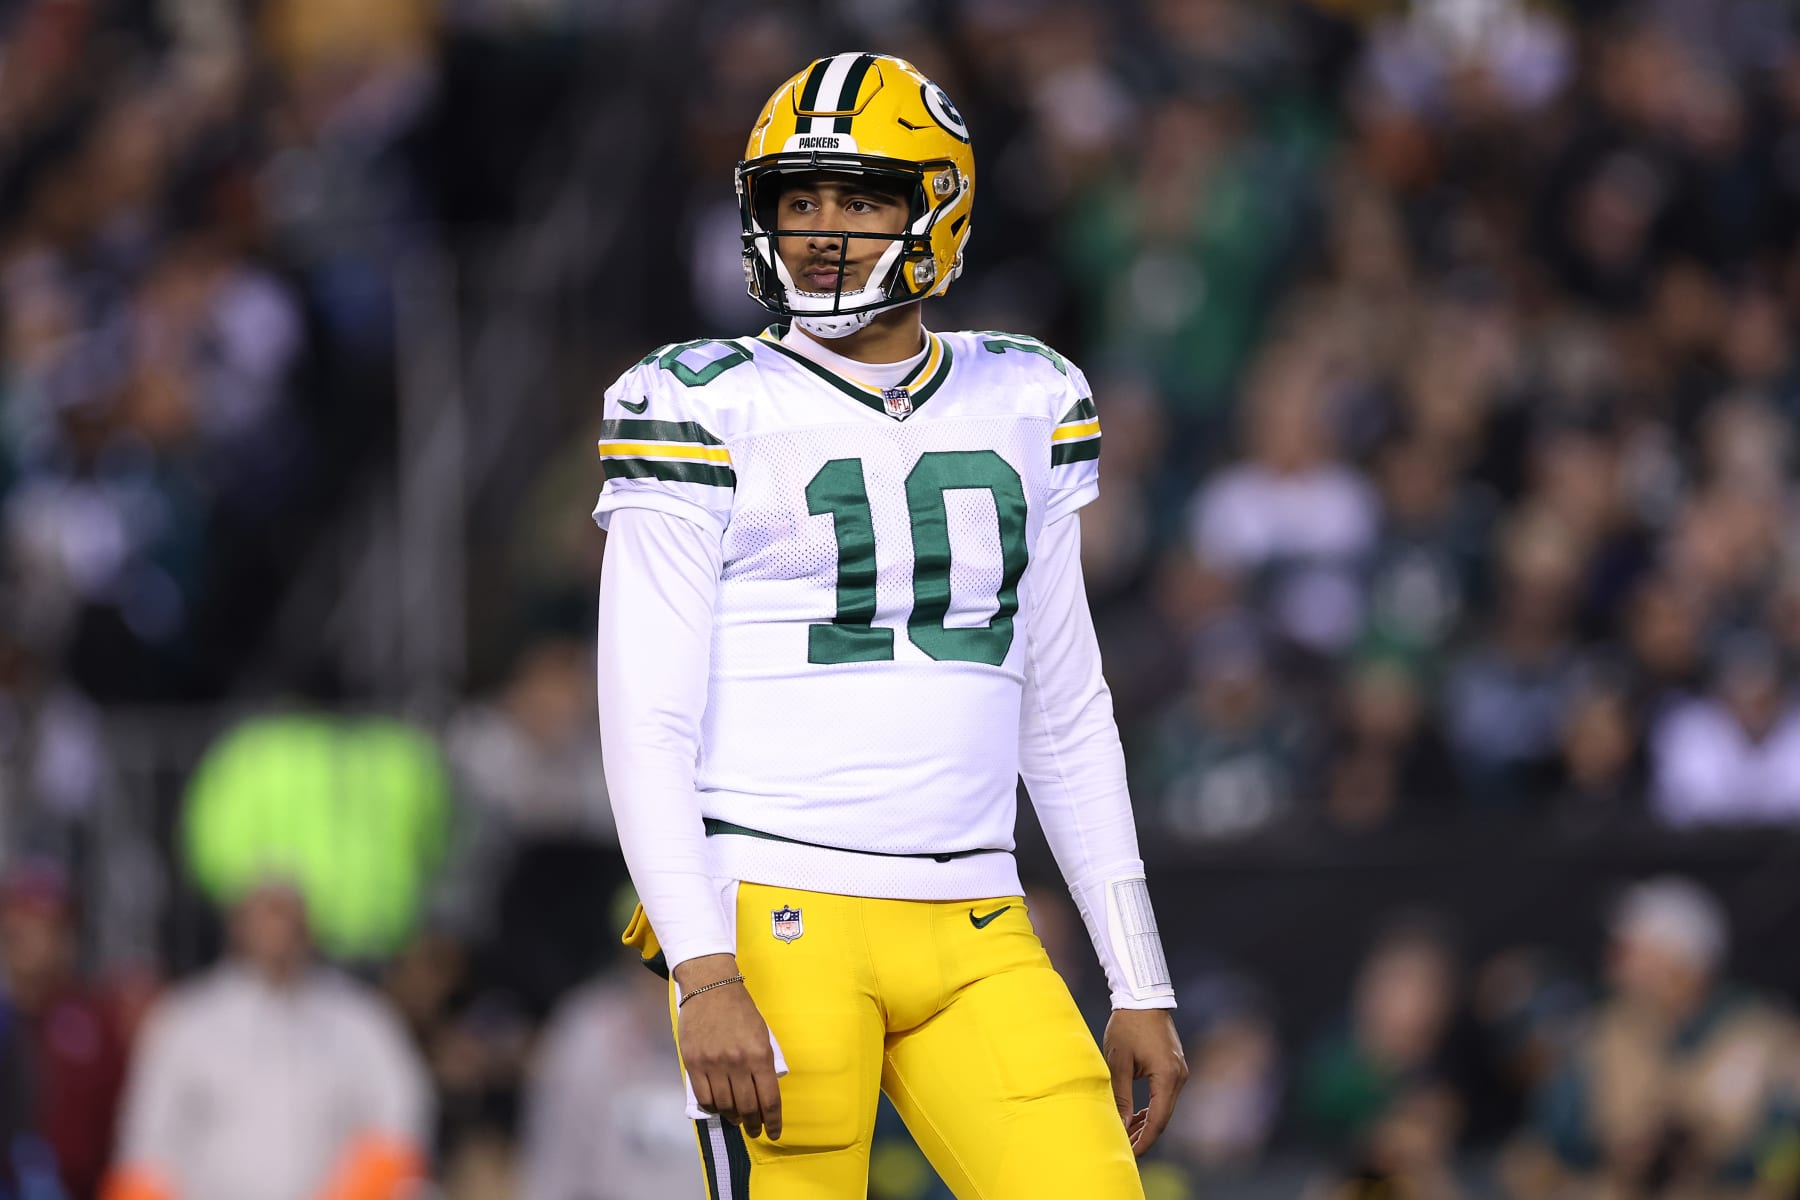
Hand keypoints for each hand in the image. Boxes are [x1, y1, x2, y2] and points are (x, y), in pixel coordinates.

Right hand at [673, 954, 782, 1139]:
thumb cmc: (741, 1009)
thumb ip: (764, 1062)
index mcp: (760, 1055)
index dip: (772, 1121)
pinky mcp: (693, 1063)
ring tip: (736, 1118)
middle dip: (753, 1124)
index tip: (773, 1133)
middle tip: (754, 1129)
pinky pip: (704, 1097)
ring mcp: (713, 1064)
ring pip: (724, 1105)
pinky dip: (713, 1107)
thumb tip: (763, 1092)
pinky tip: (718, 1107)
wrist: (710, 986)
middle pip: (747, 1107)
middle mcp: (737, 1063)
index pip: (769, 1099)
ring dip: (733, 1117)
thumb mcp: (762, 1034)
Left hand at [1102, 1007, 1187, 1155]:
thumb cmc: (1128, 1026)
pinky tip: (1137, 1116)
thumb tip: (1121, 1125)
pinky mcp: (1175, 1067)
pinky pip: (1165, 1095)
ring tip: (1127, 1135)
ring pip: (1165, 1107)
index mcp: (1167, 1076)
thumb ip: (1121, 1096)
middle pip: (1164, 1117)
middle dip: (1145, 1135)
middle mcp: (1179, 1076)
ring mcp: (1179, 1072)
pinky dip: (1152, 1108)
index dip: (1144, 1140)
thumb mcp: (1118, 1062)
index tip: (1130, 1153)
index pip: (1158, 1120)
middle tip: (1126, 1148)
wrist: (1143, 997)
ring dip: (1148, 1122)